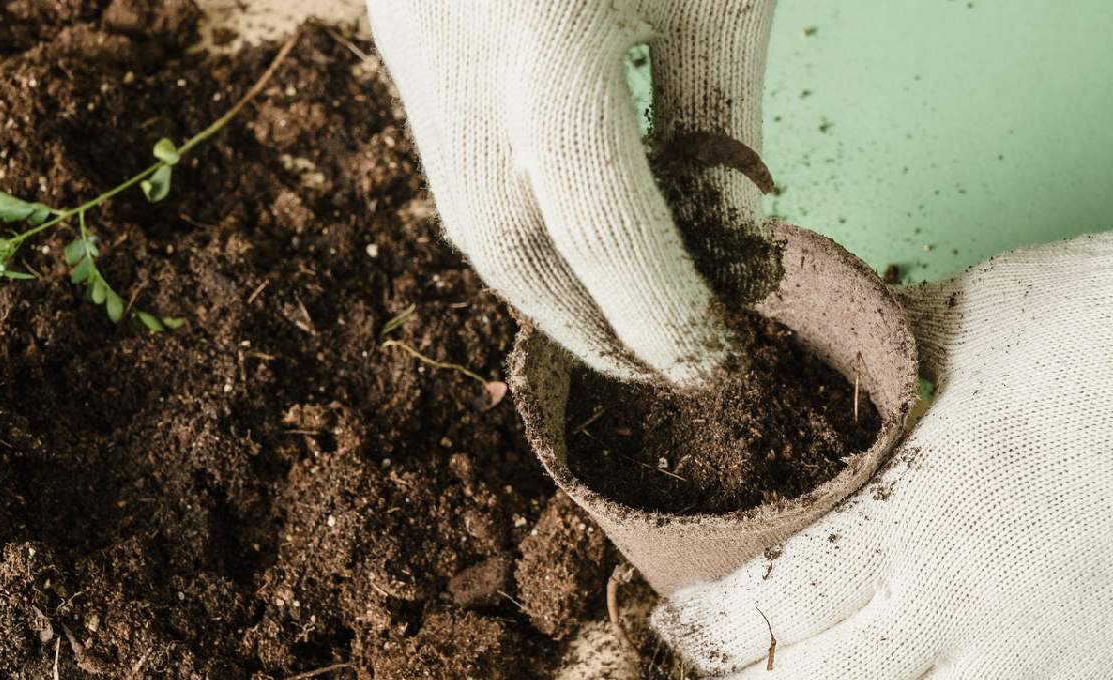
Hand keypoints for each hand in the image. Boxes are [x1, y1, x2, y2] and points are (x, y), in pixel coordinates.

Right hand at [368, 0, 774, 385]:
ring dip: (541, 282)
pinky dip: (513, 212)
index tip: (707, 363)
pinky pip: (451, 154)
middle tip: (651, 366)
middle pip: (507, 245)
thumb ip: (719, 117)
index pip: (601, 224)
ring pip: (465, 209)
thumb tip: (727, 253)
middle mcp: (458, 53)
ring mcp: (413, 45)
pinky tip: (564, 227)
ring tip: (613, 313)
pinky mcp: (401, 35)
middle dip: (582, 327)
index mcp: (553, 31)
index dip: (657, 314)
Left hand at [651, 234, 1112, 677]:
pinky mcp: (1098, 672)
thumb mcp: (974, 319)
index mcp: (921, 525)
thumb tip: (809, 345)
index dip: (709, 629)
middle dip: (762, 677)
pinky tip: (926, 660)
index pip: (770, 613)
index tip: (680, 618)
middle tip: (740, 648)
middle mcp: (972, 617)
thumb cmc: (1111, 336)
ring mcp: (1045, 663)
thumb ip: (879, 353)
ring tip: (831, 652)